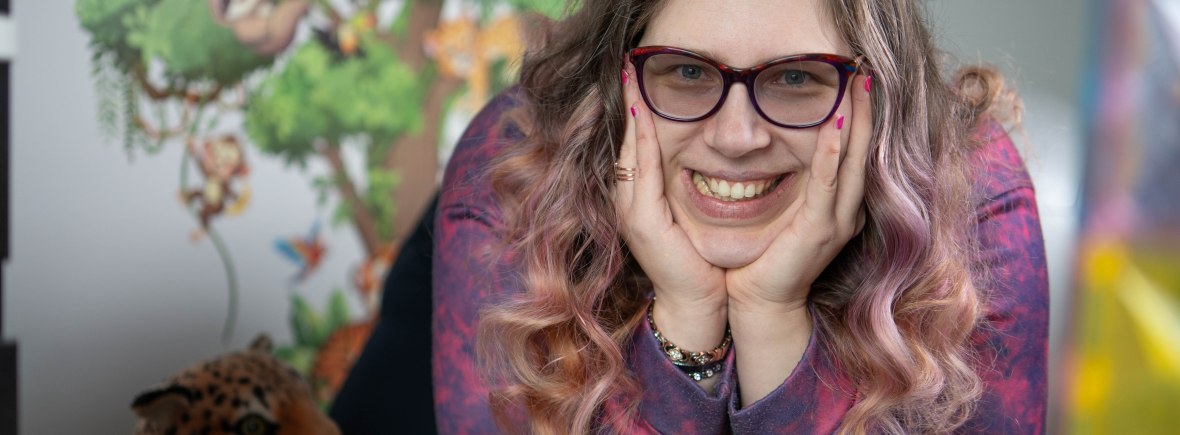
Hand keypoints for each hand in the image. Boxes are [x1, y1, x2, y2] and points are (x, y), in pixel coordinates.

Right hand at [613, 64, 726, 350]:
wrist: (695, 304)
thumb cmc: (698, 263)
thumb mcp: (688, 219)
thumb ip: (683, 190)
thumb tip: (694, 158)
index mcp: (640, 199)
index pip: (636, 145)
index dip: (636, 112)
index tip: (639, 79)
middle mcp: (629, 201)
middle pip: (626, 141)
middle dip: (628, 104)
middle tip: (630, 68)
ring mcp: (630, 211)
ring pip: (629, 152)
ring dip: (631, 116)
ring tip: (633, 83)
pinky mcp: (641, 221)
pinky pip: (640, 173)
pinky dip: (642, 145)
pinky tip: (645, 122)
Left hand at [726, 74, 873, 312]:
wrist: (760, 301)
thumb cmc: (763, 258)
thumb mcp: (783, 213)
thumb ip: (793, 185)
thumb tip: (779, 147)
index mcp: (839, 207)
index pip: (852, 153)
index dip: (858, 117)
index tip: (855, 82)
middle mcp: (846, 211)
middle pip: (862, 150)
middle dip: (863, 109)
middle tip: (863, 71)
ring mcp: (838, 221)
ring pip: (851, 161)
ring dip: (854, 121)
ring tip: (856, 86)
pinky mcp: (820, 230)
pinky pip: (826, 183)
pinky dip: (829, 153)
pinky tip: (832, 126)